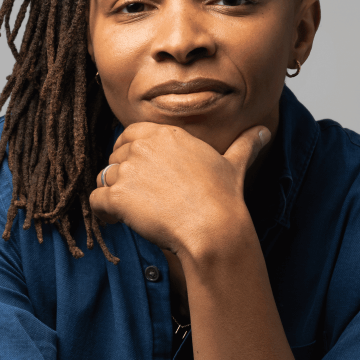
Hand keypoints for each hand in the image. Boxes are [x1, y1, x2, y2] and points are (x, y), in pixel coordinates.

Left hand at [89, 122, 269, 256]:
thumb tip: (264, 131)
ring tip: (128, 212)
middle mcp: (144, 147)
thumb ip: (245, 145)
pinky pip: (95, 201)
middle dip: (122, 176)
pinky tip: (115, 221)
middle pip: (115, 157)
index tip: (141, 172)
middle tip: (139, 197)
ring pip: (104, 178)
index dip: (131, 153)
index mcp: (167, 134)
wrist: (213, 228)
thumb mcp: (234, 164)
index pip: (130, 135)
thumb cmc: (224, 198)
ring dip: (112, 194)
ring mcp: (129, 170)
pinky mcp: (117, 196)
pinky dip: (101, 213)